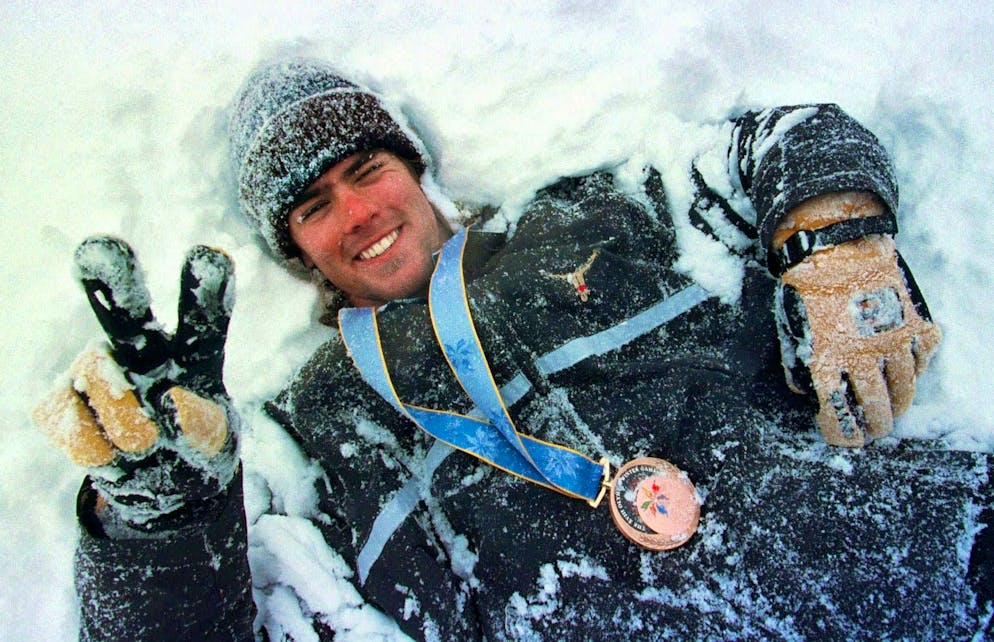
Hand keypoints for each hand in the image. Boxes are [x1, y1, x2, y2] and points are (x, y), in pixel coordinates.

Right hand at [32, 237, 237, 530]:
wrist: (159, 482)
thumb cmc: (198, 449)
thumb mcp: (218, 444)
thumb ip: (205, 425)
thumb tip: (176, 402)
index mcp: (194, 352)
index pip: (204, 318)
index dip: (205, 289)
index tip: (209, 256)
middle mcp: (142, 347)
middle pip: (126, 311)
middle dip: (114, 277)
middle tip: (99, 248)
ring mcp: (95, 369)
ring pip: (105, 394)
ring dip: (129, 434)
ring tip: (146, 448)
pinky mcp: (59, 400)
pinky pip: (75, 429)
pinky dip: (98, 455)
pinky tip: (113, 454)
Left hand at [775, 234, 940, 445]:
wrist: (835, 245)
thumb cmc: (806, 288)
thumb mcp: (791, 329)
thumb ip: (801, 364)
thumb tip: (810, 392)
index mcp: (829, 360)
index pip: (839, 415)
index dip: (840, 433)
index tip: (840, 436)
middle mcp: (865, 356)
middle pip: (877, 409)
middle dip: (875, 427)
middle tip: (874, 433)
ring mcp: (894, 340)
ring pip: (905, 389)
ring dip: (898, 404)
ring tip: (892, 410)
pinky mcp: (913, 323)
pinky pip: (922, 358)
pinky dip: (916, 369)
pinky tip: (906, 372)